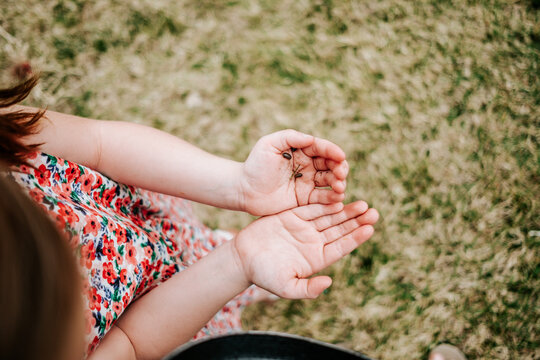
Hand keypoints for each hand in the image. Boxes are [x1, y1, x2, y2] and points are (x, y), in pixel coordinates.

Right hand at [232, 201, 378, 298]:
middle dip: (357, 221)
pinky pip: (312, 208)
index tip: (370, 229)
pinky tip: (338, 198)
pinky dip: (324, 203)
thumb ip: (308, 289)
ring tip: (363, 204)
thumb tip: (328, 283)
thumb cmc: (263, 275)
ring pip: (330, 217)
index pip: (341, 247)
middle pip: (340, 229)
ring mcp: (304, 228)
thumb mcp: (286, 287)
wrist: (242, 257)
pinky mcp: (293, 215)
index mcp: (316, 259)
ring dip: (346, 210)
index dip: (355, 238)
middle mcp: (313, 242)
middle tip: (373, 212)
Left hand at [239, 130, 348, 215]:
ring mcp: (308, 182)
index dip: (333, 151)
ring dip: (339, 183)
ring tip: (340, 187)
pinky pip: (323, 198)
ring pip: (331, 180)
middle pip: (331, 164)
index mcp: (301, 150)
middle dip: (340, 168)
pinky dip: (332, 198)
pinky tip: (337, 198)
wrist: (244, 190)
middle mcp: (308, 165)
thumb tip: (312, 139)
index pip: (322, 148)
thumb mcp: (269, 145)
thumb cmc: (255, 165)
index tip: (340, 156)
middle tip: (341, 174)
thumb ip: (290, 137)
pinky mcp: (306, 198)